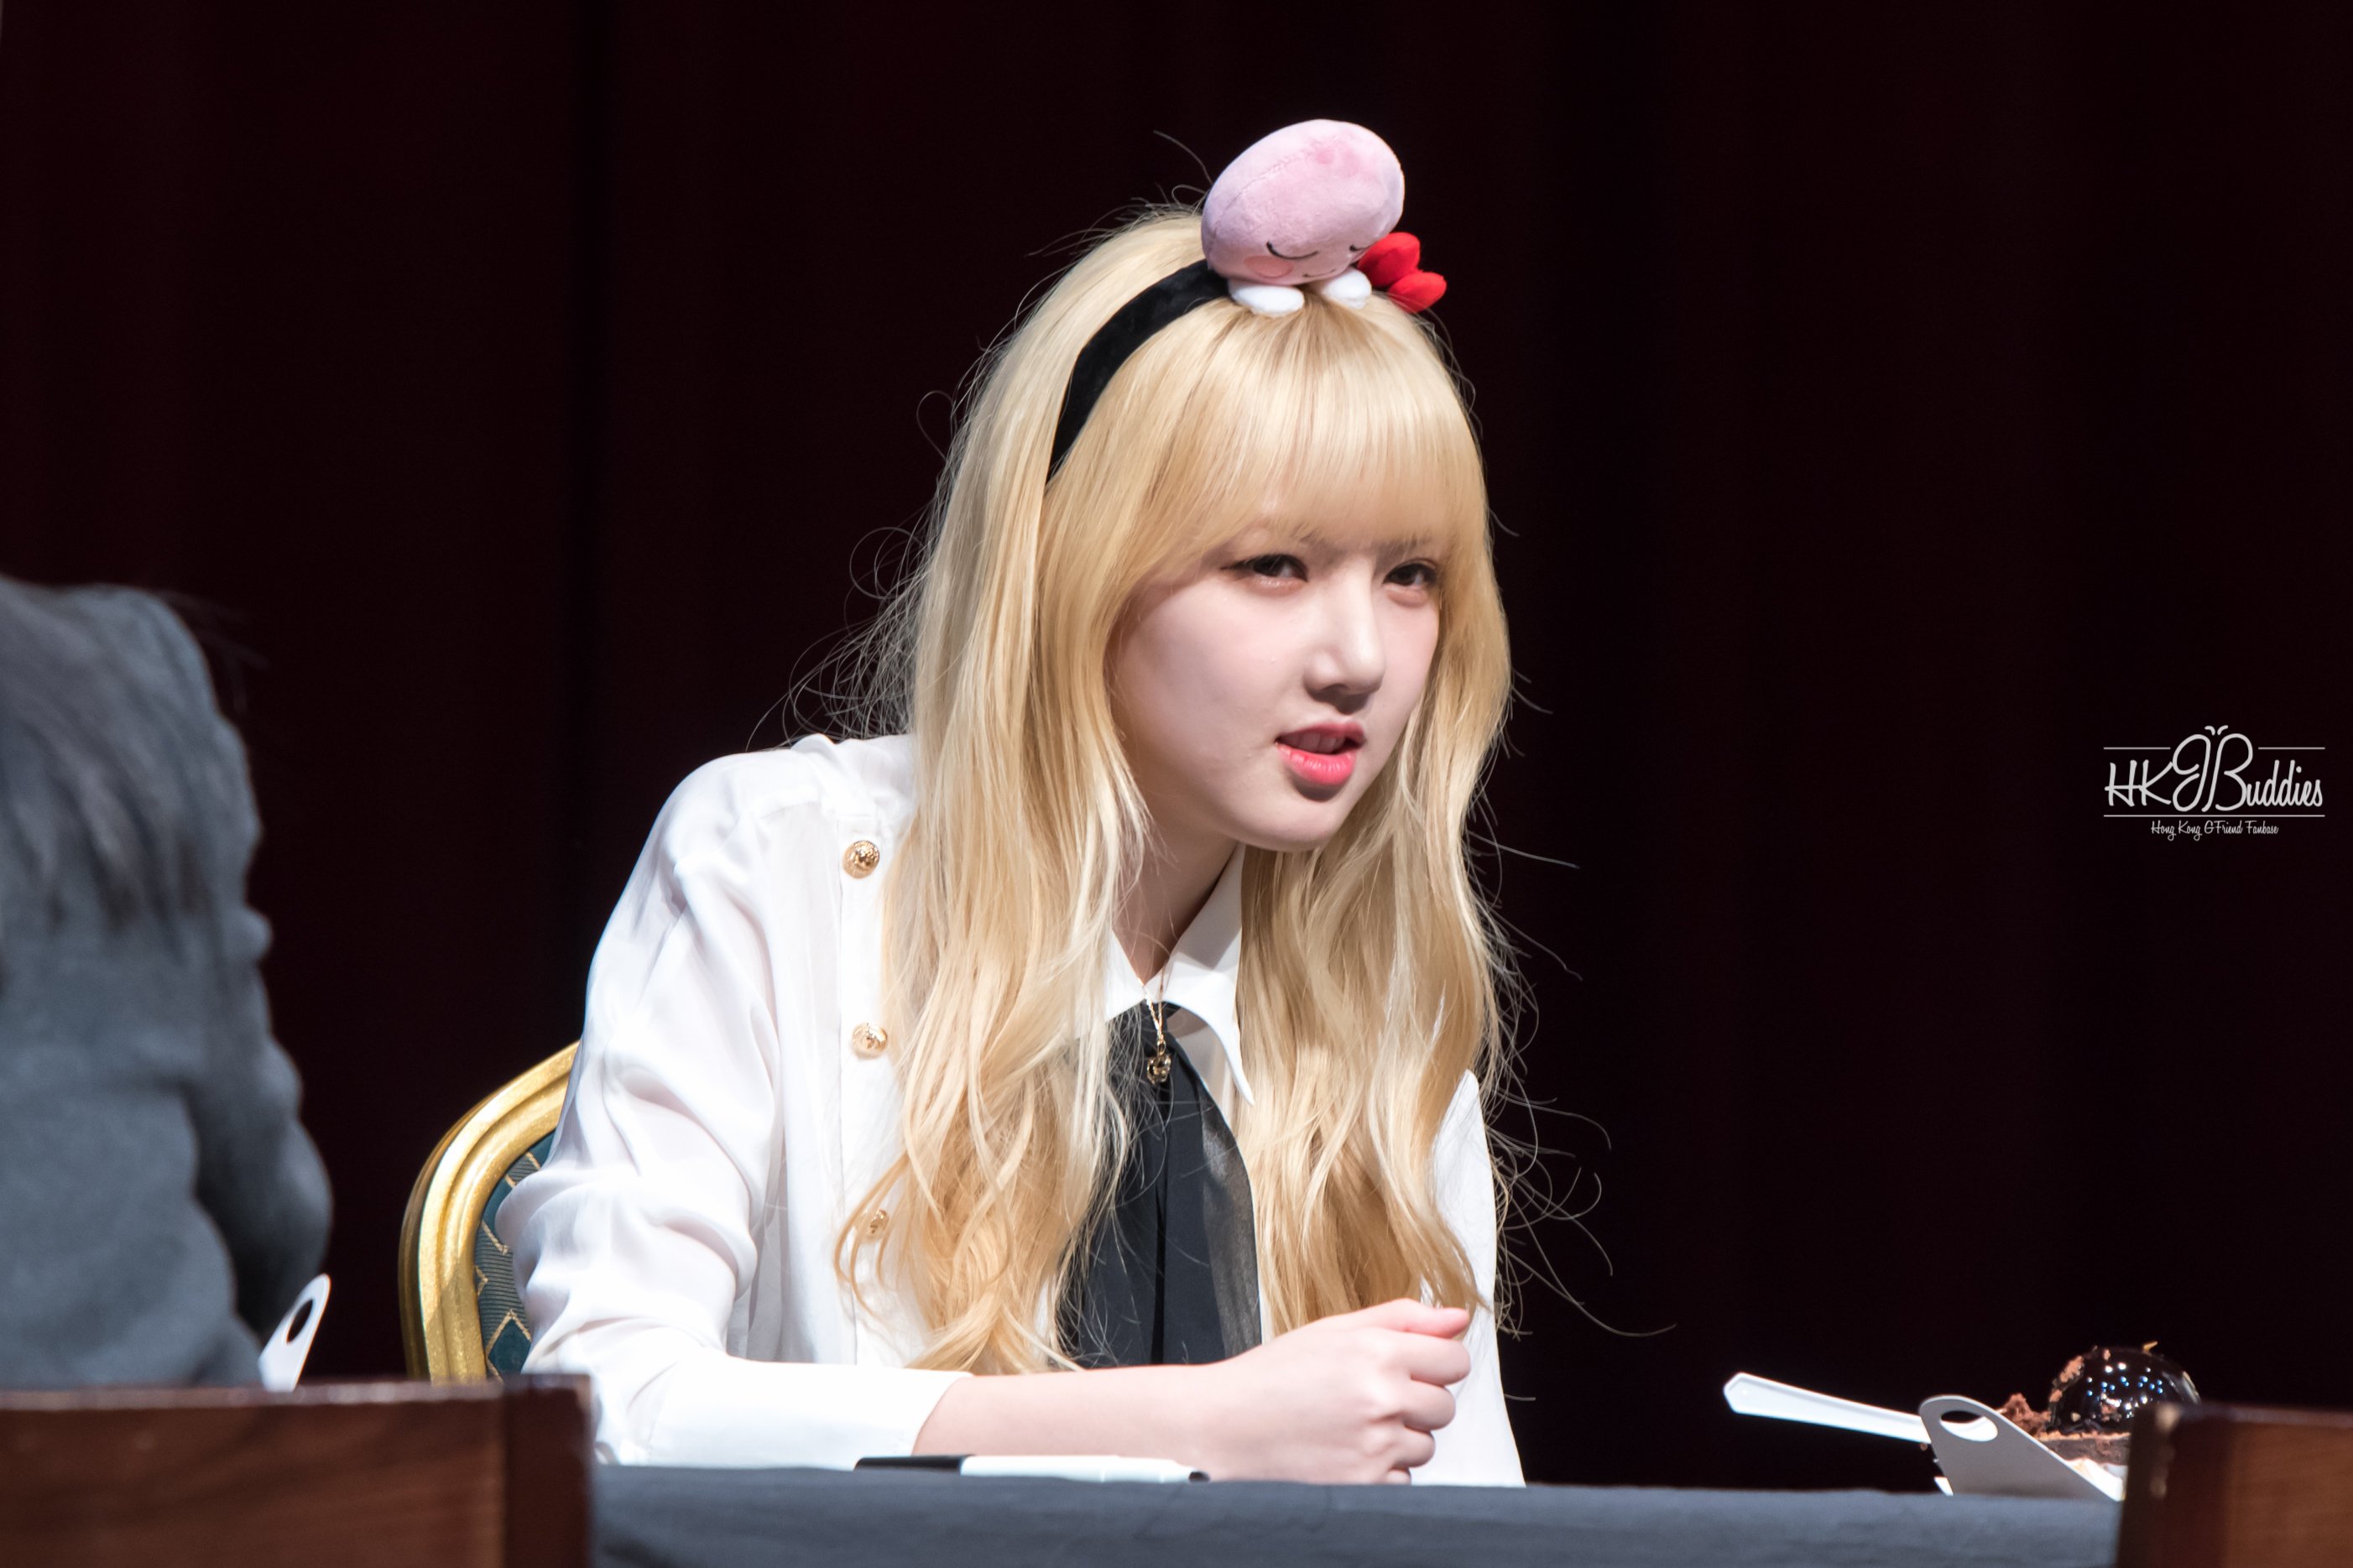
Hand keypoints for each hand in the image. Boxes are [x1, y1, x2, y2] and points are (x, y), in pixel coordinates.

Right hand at [1187, 1298, 1471, 1482]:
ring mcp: (1375, 1443)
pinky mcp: (1366, 1482)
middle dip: (1416, 1402)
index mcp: (1378, 1351)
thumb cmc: (1276, 1375)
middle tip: (1370, 1397)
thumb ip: (1403, 1318)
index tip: (1413, 1368)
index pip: (1455, 1360)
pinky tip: (1346, 1450)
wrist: (1226, 1424)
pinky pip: (1405, 1478)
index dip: (1436, 1364)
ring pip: (1426, 1445)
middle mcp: (1381, 1397)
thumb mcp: (1335, 1329)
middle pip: (1445, 1405)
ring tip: (1352, 1424)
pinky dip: (1382, 1470)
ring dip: (1399, 1438)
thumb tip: (1459, 1317)